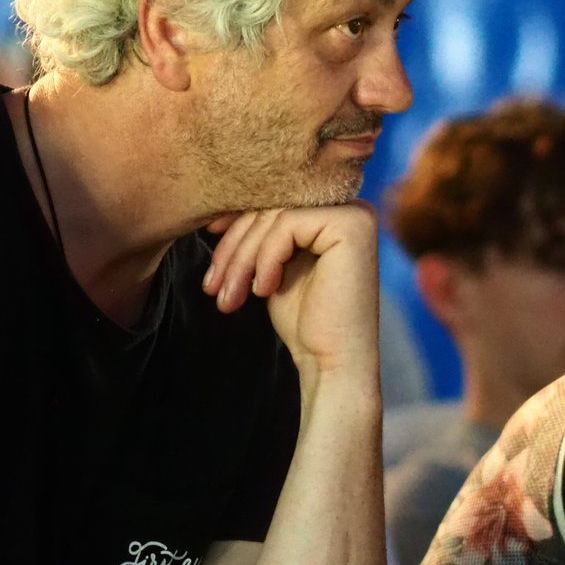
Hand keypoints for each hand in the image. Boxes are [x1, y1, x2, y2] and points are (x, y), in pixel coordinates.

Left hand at [202, 202, 379, 387]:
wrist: (331, 363)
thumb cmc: (304, 322)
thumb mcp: (273, 268)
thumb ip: (260, 237)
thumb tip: (217, 213)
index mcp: (334, 213)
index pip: (275, 201)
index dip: (236, 220)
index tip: (209, 239)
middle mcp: (351, 206)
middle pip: (272, 206)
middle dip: (234, 247)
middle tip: (213, 287)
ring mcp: (355, 214)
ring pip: (274, 216)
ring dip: (242, 258)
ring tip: (230, 297)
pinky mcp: (350, 226)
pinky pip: (287, 225)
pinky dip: (266, 258)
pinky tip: (264, 290)